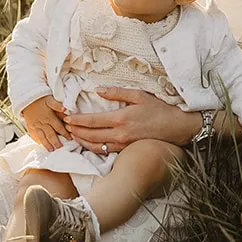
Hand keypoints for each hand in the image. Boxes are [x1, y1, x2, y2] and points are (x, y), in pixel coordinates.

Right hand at [20, 94, 68, 151]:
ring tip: (51, 150)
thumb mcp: (50, 99)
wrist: (27, 99)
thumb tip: (65, 109)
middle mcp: (42, 123)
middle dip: (56, 142)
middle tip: (61, 148)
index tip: (70, 138)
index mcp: (48, 117)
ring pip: (42, 137)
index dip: (65, 133)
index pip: (58, 127)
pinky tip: (40, 145)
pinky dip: (37, 140)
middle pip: (50, 134)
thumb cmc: (41, 99)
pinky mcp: (30, 127)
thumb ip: (57, 105)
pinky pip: (33, 135)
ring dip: (47, 144)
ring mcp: (35, 126)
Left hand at [62, 88, 199, 154]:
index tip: (67, 117)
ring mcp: (123, 144)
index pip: (92, 121)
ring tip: (73, 136)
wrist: (176, 127)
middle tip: (65, 127)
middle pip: (90, 135)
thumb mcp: (139, 95)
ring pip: (96, 146)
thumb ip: (117, 93)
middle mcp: (120, 134)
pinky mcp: (127, 149)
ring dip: (82, 142)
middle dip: (76, 131)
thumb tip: (98, 90)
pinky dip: (94, 148)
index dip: (78, 120)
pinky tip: (89, 144)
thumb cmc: (159, 109)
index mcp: (121, 118)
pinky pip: (106, 151)